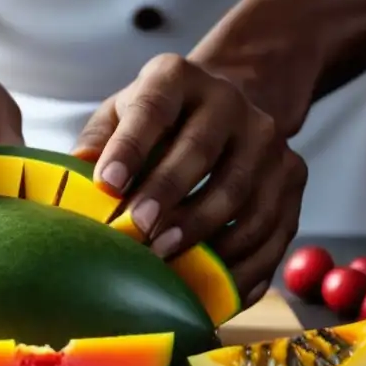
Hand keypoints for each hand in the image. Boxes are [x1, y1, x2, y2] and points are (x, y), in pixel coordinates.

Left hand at [73, 54, 306, 305]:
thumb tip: (73, 184)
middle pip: (202, 150)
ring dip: (206, 234)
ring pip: (243, 194)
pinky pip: (274, 229)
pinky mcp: (292, 177)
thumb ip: (97, 144)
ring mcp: (269, 141)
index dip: (130, 146)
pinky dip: (244, 264)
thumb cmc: (155, 124)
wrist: (223, 110)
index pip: (153, 108)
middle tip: (140, 231)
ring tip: (169, 261)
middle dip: (169, 194)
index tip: (106, 183)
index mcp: (176, 78)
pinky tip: (215, 287)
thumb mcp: (119, 117)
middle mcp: (230, 102)